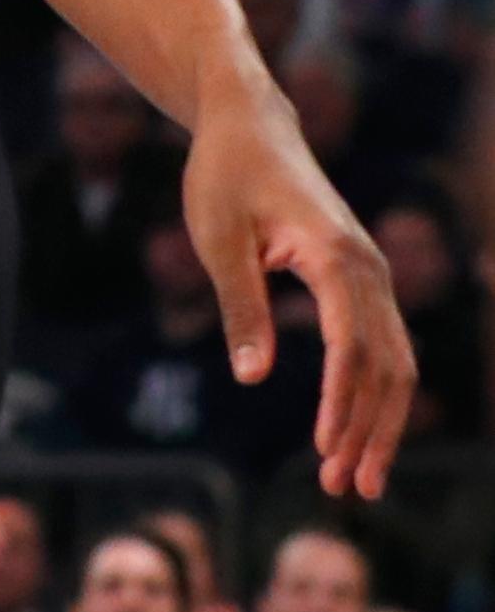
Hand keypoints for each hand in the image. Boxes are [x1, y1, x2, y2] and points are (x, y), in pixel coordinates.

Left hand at [184, 83, 414, 494]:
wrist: (249, 123)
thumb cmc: (224, 174)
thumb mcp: (218, 237)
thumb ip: (239, 305)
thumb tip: (252, 377)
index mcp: (335, 254)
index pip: (350, 344)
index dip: (342, 401)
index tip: (325, 448)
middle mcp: (367, 266)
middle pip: (384, 365)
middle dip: (370, 431)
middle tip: (344, 489)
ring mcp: (372, 272)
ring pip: (394, 362)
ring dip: (379, 421)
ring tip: (354, 477)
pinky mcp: (362, 278)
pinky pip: (383, 345)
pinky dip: (375, 391)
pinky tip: (358, 429)